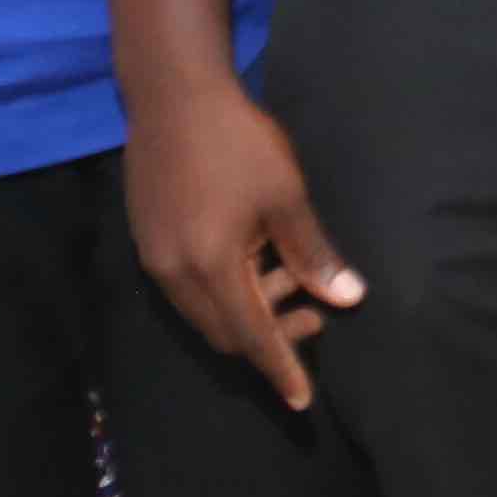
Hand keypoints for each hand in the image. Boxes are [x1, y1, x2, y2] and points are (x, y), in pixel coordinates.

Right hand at [123, 73, 363, 409]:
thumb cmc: (239, 143)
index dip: (280, 369)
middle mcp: (174, 275)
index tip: (303, 401)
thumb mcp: (286, 198)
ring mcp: (155, 259)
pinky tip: (254, 258)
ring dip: (249, 310)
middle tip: (314, 309)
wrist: (173, 95)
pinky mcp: (148, 241)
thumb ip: (313, 255)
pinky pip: (188, 290)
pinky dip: (225, 290)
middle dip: (272, 335)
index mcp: (210, 268)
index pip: (252, 338)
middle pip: (225, 334)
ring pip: (205, 313)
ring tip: (288, 273)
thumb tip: (347, 299)